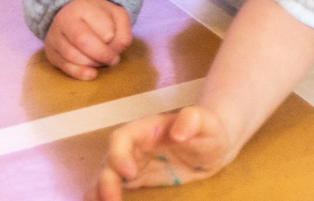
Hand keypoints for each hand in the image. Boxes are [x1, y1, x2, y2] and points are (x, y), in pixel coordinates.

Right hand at [44, 0, 132, 79]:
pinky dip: (80, 73)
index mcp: (83, 6)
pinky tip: (92, 74)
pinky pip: (65, 67)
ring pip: (73, 56)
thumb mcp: (117, 16)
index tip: (115, 39)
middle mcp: (64, 20)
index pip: (101, 26)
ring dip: (93, 63)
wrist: (75, 17)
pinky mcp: (51, 53)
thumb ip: (123, 31)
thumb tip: (117, 50)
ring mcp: (54, 37)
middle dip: (102, 54)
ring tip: (103, 61)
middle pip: (83, 41)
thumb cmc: (100, 18)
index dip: (112, 38)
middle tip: (114, 59)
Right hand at [95, 106, 232, 194]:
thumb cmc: (208, 130)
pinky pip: (114, 188)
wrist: (213, 147)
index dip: (119, 155)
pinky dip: (103, 196)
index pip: (121, 138)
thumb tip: (178, 133)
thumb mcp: (207, 122)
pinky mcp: (136, 180)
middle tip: (112, 199)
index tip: (129, 174)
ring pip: (106, 176)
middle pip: (108, 161)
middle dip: (106, 180)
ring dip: (100, 191)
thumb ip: (193, 120)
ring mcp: (133, 164)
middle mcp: (134, 146)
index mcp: (145, 129)